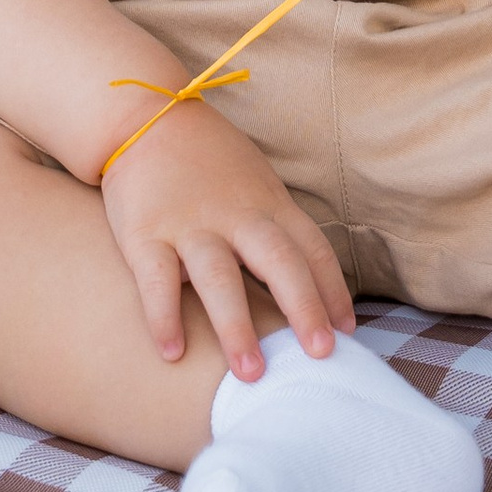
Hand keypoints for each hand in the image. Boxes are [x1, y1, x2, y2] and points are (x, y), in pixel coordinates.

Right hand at [99, 97, 353, 379]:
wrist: (143, 117)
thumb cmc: (208, 161)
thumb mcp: (256, 183)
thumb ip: (279, 228)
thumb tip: (313, 287)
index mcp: (269, 203)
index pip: (313, 249)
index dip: (333, 293)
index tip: (347, 335)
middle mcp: (236, 214)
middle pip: (278, 262)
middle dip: (303, 309)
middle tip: (321, 357)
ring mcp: (190, 224)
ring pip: (219, 277)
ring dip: (237, 327)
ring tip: (252, 374)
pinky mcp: (145, 233)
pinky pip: (156, 280)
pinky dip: (164, 317)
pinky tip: (172, 353)